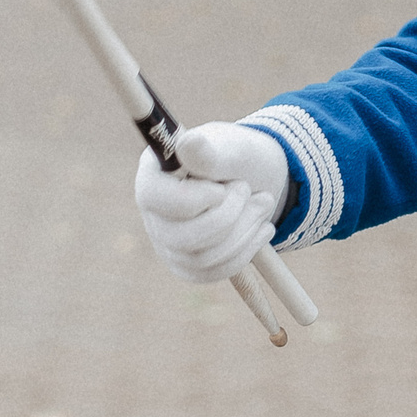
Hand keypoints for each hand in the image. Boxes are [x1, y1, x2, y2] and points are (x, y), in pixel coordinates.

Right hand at [133, 122, 288, 285]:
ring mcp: (167, 243)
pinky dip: (246, 250)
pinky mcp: (188, 265)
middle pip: (181, 237)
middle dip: (231, 215)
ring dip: (245, 229)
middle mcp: (154, 213)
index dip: (196, 199)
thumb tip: (188, 143)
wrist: (257, 178)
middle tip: (252, 189)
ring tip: (264, 201)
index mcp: (153, 175)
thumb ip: (210, 152)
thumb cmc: (239, 156)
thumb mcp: (231, 147)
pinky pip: (214, 272)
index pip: (154, 198)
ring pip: (202, 258)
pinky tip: (262, 228)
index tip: (224, 186)